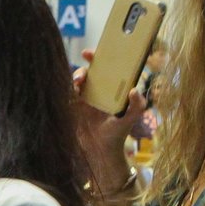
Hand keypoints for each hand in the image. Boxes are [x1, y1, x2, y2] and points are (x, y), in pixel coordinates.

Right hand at [71, 48, 145, 181]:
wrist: (99, 153)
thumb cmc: (116, 135)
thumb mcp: (130, 120)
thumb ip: (137, 106)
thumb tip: (134, 90)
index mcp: (112, 90)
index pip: (108, 69)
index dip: (104, 57)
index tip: (99, 52)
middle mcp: (98, 91)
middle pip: (91, 70)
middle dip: (88, 62)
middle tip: (87, 58)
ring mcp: (84, 98)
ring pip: (78, 79)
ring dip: (77, 75)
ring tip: (79, 81)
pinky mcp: (72, 107)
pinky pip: (68, 93)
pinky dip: (67, 89)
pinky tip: (70, 91)